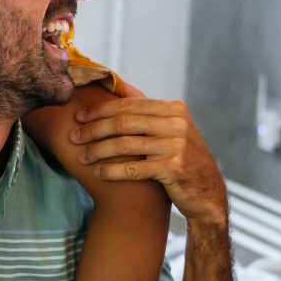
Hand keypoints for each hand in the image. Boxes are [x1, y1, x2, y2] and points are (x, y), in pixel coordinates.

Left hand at [72, 97, 227, 225]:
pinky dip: (113, 170)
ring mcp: (177, 145)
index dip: (101, 109)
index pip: (129, 104)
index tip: (80, 116)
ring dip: (98, 150)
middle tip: (73, 136)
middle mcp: (177, 123)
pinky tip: (98, 173)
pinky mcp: (174, 168)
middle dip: (94, 129)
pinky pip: (134, 167)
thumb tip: (119, 89)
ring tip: (82, 157)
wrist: (207, 191)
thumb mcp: (172, 129)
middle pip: (125, 122)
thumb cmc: (183, 158)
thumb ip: (150, 112)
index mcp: (174, 108)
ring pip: (126, 144)